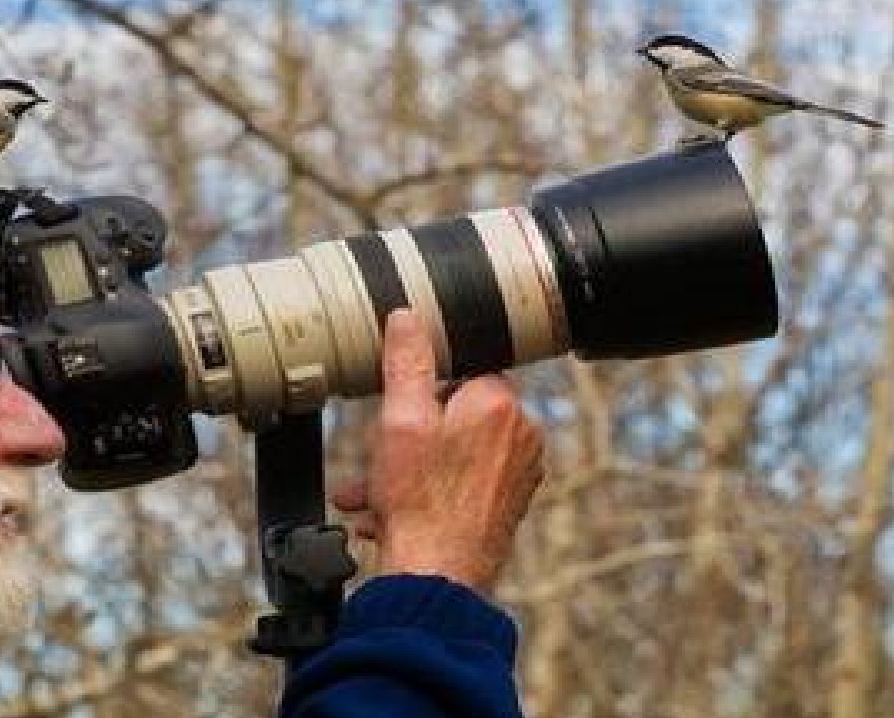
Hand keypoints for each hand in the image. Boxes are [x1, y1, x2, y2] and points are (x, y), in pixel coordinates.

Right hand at [332, 309, 544, 592]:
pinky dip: (428, 492)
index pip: (460, 370)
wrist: (436, 576)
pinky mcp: (508, 505)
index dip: (421, 390)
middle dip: (407, 436)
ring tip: (372, 493)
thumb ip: (406, 362)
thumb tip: (409, 317)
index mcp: (499, 403)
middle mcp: (521, 435)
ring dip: (409, 469)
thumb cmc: (419, 502)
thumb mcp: (400, 420)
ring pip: (453, 452)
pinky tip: (389, 515)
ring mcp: (518, 474)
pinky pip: (462, 483)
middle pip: (454, 414)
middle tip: (378, 457)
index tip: (398, 411)